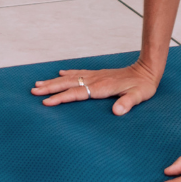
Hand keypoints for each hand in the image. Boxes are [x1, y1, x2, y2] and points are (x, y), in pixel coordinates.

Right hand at [31, 59, 158, 114]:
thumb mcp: (138, 96)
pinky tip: (60, 73)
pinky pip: (79, 72)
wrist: (147, 70)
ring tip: (39, 83)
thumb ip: (128, 103)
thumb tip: (117, 111)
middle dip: (50, 88)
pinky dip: (68, 73)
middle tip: (33, 91)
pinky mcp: (99, 74)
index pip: (77, 93)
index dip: (61, 98)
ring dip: (54, 81)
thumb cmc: (143, 86)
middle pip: (69, 84)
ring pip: (71, 78)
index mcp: (101, 87)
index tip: (46, 102)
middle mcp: (96, 80)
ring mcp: (96, 75)